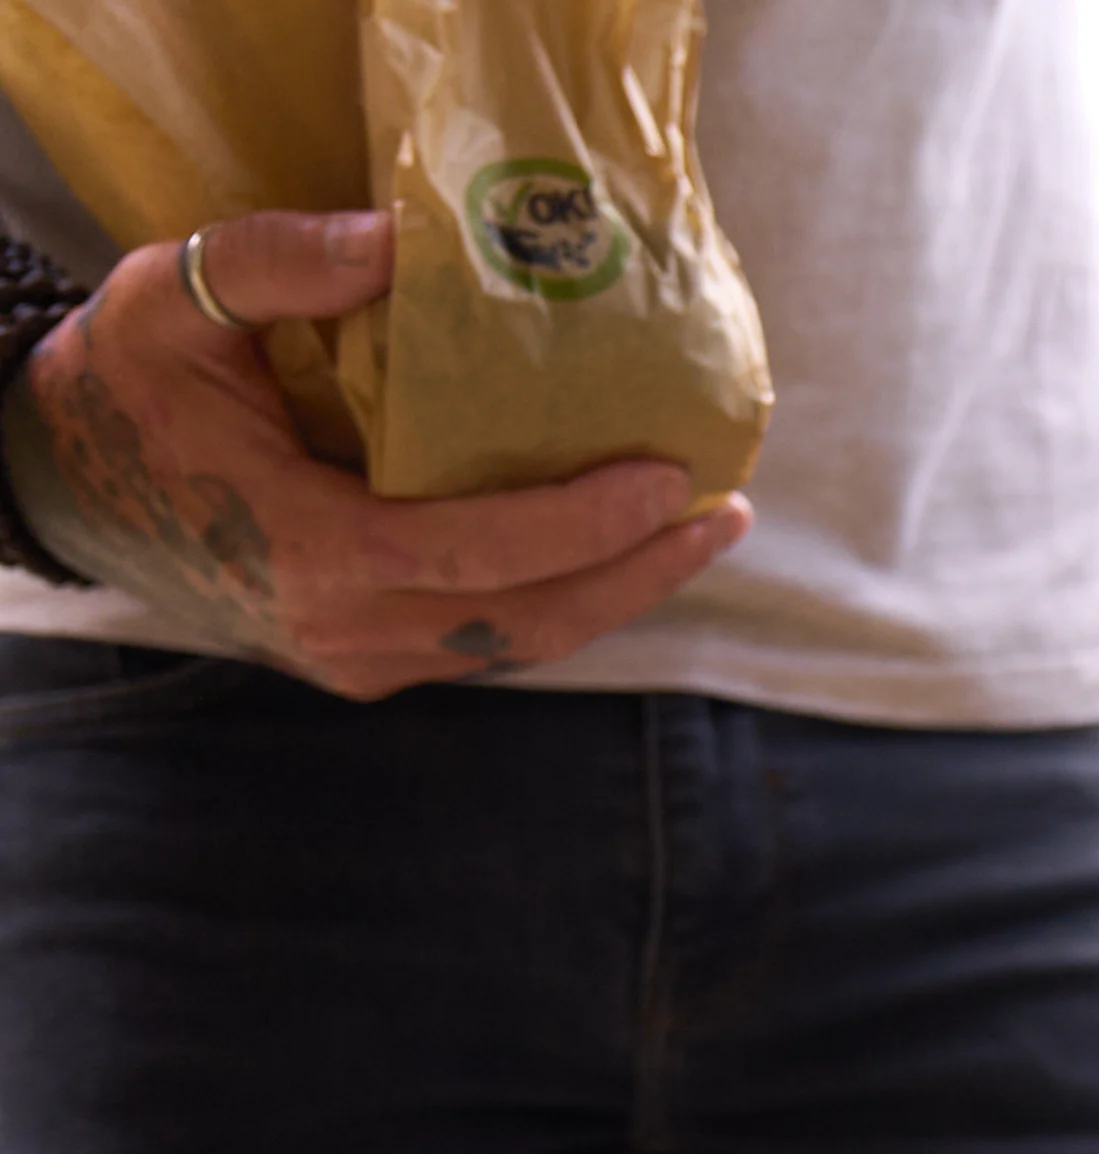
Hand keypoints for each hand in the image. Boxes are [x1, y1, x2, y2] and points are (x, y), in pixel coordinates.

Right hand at [20, 208, 748, 701]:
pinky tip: (618, 547)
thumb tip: (407, 242)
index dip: (584, 527)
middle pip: (527, 622)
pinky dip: (560, 596)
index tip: (669, 480)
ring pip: (516, 647)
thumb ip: (281, 265)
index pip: (479, 556)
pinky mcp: (367, 660)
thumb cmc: (123, 384)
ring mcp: (355, 659)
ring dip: (616, 594)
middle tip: (725, 512)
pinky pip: (486, 641)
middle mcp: (341, 629)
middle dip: (639, 573)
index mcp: (305, 553)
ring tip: (699, 530)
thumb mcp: (173, 299)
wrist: (61, 478)